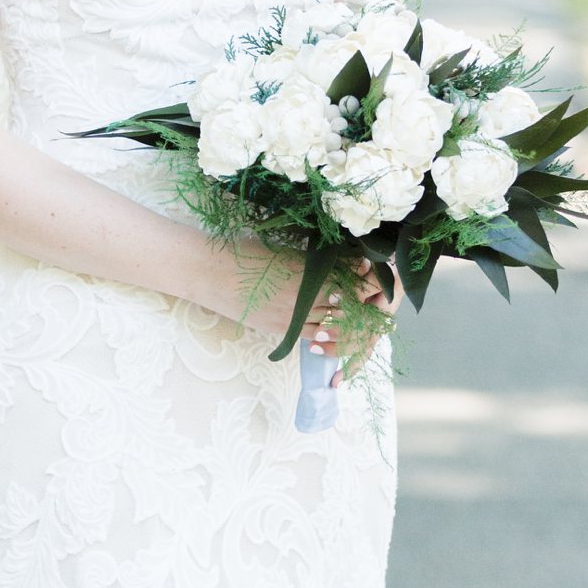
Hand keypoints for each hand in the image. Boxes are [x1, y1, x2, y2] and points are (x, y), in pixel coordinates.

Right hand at [234, 251, 397, 359]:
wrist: (211, 273)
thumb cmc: (246, 253)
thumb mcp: (285, 251)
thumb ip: (314, 260)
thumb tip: (342, 259)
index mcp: (310, 271)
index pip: (353, 279)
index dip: (368, 278)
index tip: (376, 272)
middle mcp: (306, 296)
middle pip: (348, 305)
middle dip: (364, 300)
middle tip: (374, 294)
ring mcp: (294, 316)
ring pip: (334, 326)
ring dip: (348, 321)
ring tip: (358, 313)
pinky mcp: (282, 330)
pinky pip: (313, 336)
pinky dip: (328, 334)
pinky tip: (332, 330)